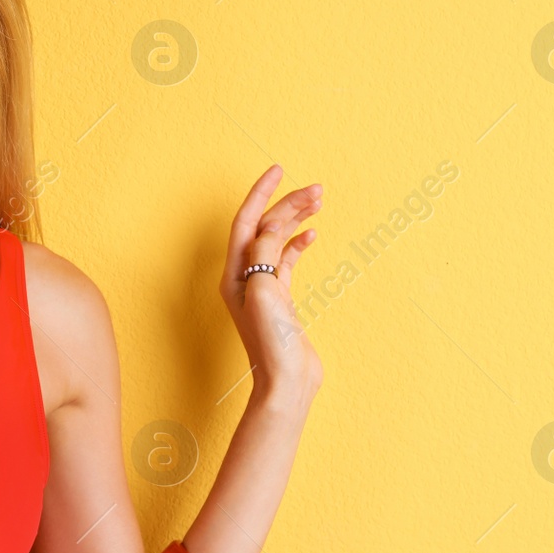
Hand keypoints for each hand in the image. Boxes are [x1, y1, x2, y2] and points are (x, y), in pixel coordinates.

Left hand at [219, 164, 322, 402]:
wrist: (287, 382)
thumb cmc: (272, 343)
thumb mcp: (264, 292)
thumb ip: (263, 255)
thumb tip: (268, 230)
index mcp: (234, 274)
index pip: (245, 222)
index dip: (260, 193)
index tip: (278, 170)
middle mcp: (243, 277)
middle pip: (263, 228)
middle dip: (286, 204)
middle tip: (316, 189)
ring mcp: (262, 288)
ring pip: (277, 241)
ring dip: (296, 220)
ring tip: (319, 201)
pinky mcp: (280, 299)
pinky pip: (286, 262)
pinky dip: (298, 244)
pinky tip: (312, 234)